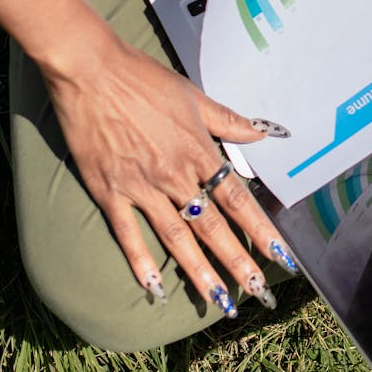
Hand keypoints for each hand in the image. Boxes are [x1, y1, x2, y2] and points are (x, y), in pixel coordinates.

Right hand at [40, 33, 293, 313]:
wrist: (91, 70)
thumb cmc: (142, 78)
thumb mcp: (192, 96)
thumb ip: (227, 120)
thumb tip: (261, 133)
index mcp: (197, 150)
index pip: (237, 199)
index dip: (260, 230)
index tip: (280, 256)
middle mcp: (174, 173)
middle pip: (213, 226)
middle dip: (238, 262)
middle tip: (257, 293)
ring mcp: (141, 185)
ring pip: (177, 237)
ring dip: (200, 271)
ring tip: (219, 302)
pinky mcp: (109, 190)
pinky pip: (128, 233)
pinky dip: (141, 262)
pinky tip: (155, 288)